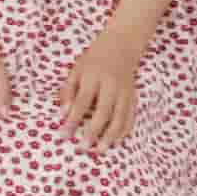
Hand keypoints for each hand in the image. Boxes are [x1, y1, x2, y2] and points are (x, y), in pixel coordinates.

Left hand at [58, 31, 145, 147]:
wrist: (122, 45)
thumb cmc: (93, 59)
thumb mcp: (76, 69)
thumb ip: (68, 91)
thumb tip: (63, 115)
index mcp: (94, 76)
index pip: (82, 102)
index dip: (73, 120)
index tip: (63, 135)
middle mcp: (111, 85)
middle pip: (103, 112)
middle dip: (93, 132)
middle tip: (83, 148)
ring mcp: (125, 91)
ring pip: (120, 118)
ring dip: (110, 136)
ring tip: (100, 150)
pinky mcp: (133, 96)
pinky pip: (130, 117)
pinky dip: (124, 131)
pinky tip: (115, 141)